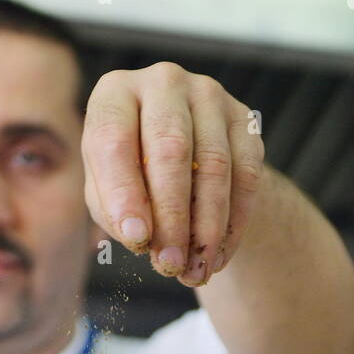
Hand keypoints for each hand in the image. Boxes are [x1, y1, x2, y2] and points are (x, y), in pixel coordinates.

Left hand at [81, 62, 264, 287]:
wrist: (184, 157)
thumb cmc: (131, 176)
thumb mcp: (106, 193)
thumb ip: (115, 212)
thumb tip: (141, 237)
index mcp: (114, 94)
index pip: (114, 140)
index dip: (125, 193)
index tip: (137, 240)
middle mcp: (162, 83)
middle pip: (170, 149)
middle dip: (172, 216)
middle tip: (170, 264)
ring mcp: (208, 95)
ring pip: (215, 165)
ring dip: (206, 227)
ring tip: (195, 270)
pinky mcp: (244, 118)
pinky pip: (247, 174)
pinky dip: (234, 222)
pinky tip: (218, 255)